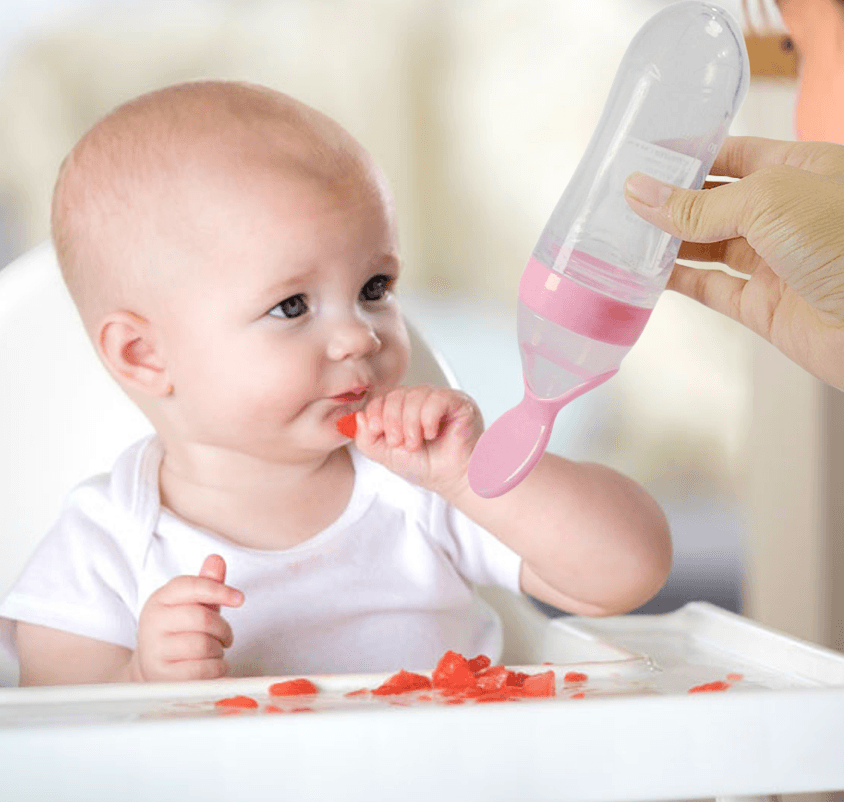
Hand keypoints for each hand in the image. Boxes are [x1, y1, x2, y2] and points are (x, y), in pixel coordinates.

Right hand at [132, 554, 243, 681]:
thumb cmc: (180, 631)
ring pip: (203, 645)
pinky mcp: (161, 676)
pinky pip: (201, 670)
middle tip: (226, 637)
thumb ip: (207, 582)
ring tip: (215, 651)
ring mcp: (154, 650)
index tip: (240, 598)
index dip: (219, 590)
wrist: (153, 668)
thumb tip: (216, 559)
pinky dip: (217, 668)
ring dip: (219, 650)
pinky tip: (214, 665)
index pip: (191, 586)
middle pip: (202, 618)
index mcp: (160, 598)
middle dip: (224, 629)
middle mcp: (152, 622)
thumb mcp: (193, 604)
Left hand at [352, 385, 483, 498]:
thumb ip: (365, 438)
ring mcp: (440, 398)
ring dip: (411, 425)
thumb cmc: (424, 466)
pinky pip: (435, 399)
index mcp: (403, 408)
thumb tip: (358, 417)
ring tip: (417, 443)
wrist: (450, 479)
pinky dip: (428, 419)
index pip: (382, 397)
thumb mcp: (385, 454)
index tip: (381, 434)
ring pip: (414, 396)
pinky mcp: (458, 402)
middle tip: (402, 443)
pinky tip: (431, 433)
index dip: (377, 414)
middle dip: (393, 422)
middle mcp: (421, 400)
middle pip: (396, 395)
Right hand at [624, 135, 843, 390]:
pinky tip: (647, 273)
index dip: (691, 154)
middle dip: (671, 200)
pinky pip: (710, 289)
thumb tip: (640, 192)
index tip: (645, 156)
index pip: (736, 154)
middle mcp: (786, 215)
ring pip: (707, 246)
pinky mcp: (762, 306)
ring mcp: (773, 262)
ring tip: (622, 234)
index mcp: (801, 170)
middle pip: (715, 202)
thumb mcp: (768, 201)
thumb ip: (700, 203)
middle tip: (621, 198)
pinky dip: (677, 281)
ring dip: (667, 241)